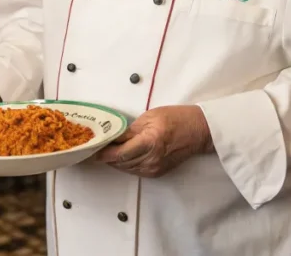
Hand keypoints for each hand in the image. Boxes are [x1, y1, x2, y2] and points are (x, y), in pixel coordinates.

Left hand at [96, 105, 213, 177]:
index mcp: (150, 142)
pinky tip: (120, 155)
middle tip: (94, 148)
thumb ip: (129, 130)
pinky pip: (134, 170)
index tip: (91, 148)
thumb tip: (112, 137)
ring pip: (125, 168)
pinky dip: (124, 163)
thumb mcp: (150, 117)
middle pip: (119, 163)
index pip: (118, 154)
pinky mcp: (157, 173)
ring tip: (104, 150)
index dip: (102, 153)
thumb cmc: (177, 118)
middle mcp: (151, 159)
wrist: (199, 131)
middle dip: (105, 156)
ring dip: (114, 161)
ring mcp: (154, 168)